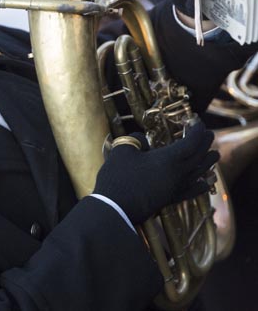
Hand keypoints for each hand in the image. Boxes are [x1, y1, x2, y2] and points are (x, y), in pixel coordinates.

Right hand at [94, 122, 218, 224]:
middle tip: (208, 134)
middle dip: (206, 142)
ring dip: (209, 161)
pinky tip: (206, 181)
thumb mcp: (123, 149)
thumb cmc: (118, 176)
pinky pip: (194, 190)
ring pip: (201, 172)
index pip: (192, 142)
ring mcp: (177, 187)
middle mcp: (179, 172)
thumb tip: (144, 140)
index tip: (196, 122)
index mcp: (169, 158)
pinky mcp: (172, 198)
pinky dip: (203, 183)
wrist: (116, 207)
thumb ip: (136, 139)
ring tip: (214, 154)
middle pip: (200, 155)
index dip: (197, 130)